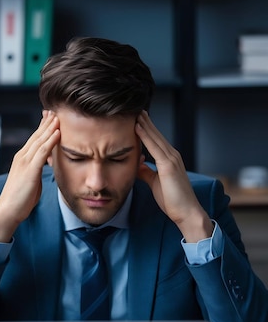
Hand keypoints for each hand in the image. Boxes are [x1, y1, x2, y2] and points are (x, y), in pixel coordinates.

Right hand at [0, 110, 59, 241]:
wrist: (8, 211)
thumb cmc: (19, 199)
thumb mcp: (30, 181)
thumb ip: (37, 170)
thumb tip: (45, 166)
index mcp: (21, 159)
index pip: (34, 139)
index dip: (43, 127)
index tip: (51, 117)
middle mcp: (22, 157)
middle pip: (37, 136)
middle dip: (47, 123)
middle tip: (55, 111)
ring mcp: (25, 162)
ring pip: (40, 141)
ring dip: (50, 128)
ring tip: (59, 117)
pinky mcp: (30, 170)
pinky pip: (42, 152)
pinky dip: (50, 141)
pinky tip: (58, 132)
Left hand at [135, 111, 212, 241]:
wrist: (186, 212)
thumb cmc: (172, 200)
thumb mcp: (155, 183)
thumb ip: (145, 172)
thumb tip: (135, 164)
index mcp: (170, 160)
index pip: (156, 141)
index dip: (147, 129)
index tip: (138, 118)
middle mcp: (172, 156)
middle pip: (156, 135)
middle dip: (146, 122)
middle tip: (137, 109)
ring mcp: (172, 159)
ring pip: (155, 138)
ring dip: (145, 125)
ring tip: (135, 113)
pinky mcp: (168, 165)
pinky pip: (154, 147)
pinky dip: (145, 136)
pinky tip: (137, 128)